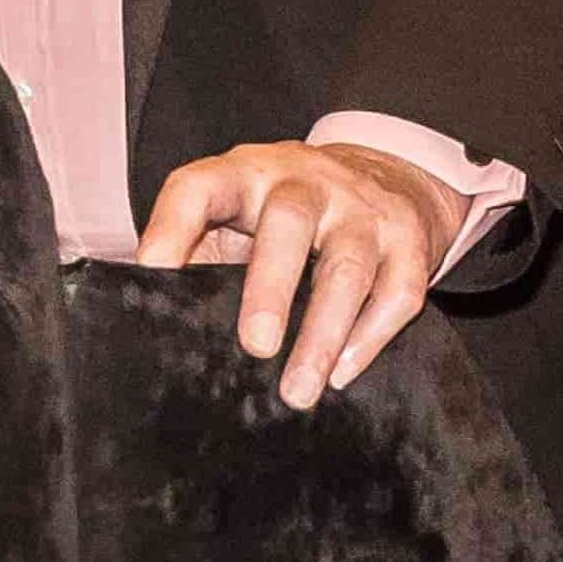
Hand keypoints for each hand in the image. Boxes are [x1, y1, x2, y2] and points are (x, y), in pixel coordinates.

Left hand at [136, 140, 471, 409]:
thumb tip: (155, 315)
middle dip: (270, 288)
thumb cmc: (291, 210)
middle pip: (288, 224)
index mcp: (248, 175)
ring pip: (348, 266)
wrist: (389, 170)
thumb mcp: (241, 211)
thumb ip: (201, 250)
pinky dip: (370, 337)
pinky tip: (343, 374)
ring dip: (323, 334)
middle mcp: (307, 182)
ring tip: (298, 391)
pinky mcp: (409, 238)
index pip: (200, 186)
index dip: (172, 224)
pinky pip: (397, 291)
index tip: (153, 270)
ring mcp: (363, 208)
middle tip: (255, 346)